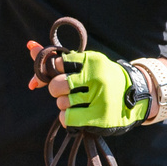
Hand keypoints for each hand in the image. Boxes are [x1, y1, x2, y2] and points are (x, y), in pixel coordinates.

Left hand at [28, 41, 143, 129]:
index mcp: (91, 61)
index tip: (62, 74)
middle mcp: (96, 78)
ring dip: (65, 105)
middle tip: (68, 91)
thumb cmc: (103, 78)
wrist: (136, 96)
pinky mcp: (99, 117)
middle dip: (57, 90)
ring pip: (61, 103)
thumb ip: (57, 59)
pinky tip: (79, 114)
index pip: (57, 64)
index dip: (54, 71)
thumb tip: (30, 46)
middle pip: (55, 86)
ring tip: (79, 102)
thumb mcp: (85, 64)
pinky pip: (67, 119)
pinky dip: (68, 118)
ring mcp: (98, 98)